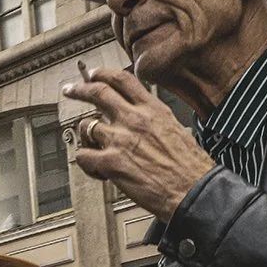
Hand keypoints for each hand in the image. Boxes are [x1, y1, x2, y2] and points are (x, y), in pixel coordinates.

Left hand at [63, 67, 216, 220]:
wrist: (195, 192)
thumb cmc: (191, 168)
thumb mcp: (177, 130)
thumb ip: (154, 120)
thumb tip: (142, 119)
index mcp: (153, 110)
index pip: (122, 80)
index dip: (103, 74)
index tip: (93, 75)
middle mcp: (134, 120)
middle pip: (98, 92)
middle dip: (79, 90)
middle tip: (71, 90)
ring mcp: (121, 140)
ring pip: (86, 126)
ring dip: (86, 135)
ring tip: (93, 146)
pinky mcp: (111, 163)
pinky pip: (83, 156)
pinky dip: (86, 162)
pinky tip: (97, 169)